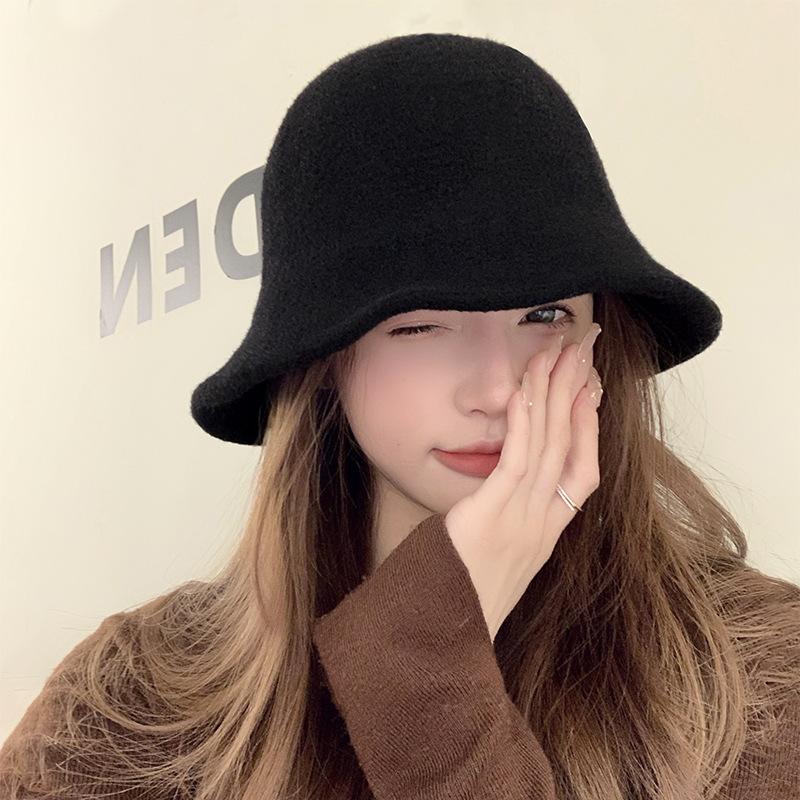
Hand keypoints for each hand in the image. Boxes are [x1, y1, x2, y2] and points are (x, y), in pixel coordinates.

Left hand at [444, 324, 602, 642]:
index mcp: (548, 530)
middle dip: (577, 391)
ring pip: (548, 444)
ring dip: (555, 393)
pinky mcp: (492, 516)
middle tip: (582, 349)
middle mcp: (544, 522)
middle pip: (571, 445)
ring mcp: (522, 519)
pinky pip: (516, 460)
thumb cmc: (468, 595)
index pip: (582, 468)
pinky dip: (525, 422)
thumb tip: (506, 485)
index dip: (590, 424)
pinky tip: (527, 390)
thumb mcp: (502, 557)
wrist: (449, 636)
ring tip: (559, 352)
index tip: (590, 387)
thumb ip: (510, 520)